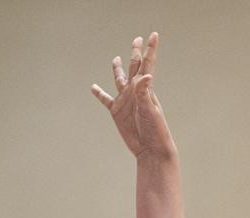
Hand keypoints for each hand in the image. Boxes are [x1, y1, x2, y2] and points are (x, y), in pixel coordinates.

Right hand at [91, 32, 175, 159]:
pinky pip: (106, 100)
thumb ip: (145, 93)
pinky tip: (93, 87)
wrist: (150, 149)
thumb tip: (147, 75)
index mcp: (145, 88)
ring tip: (116, 58)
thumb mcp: (150, 110)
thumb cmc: (155, 130)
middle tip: (136, 40)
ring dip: (118, 69)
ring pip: (119, 80)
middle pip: (134, 67)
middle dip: (135, 53)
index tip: (153, 35)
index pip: (147, 64)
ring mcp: (125, 101)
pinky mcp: (117, 112)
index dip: (150, 49)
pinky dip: (99, 94)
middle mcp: (134, 91)